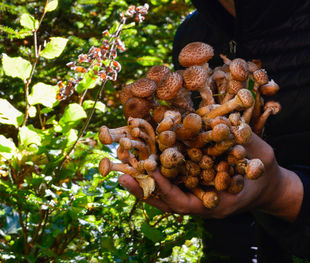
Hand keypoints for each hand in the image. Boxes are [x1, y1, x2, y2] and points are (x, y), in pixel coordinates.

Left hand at [119, 133, 303, 220]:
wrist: (263, 182)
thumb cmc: (263, 176)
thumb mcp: (260, 164)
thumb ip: (244, 150)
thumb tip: (225, 126)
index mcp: (210, 204)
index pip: (181, 201)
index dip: (165, 187)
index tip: (150, 171)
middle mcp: (195, 198)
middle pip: (163, 197)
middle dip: (143, 187)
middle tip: (121, 175)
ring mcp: (192, 188)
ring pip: (162, 186)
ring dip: (142, 174)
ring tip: (123, 160)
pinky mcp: (191, 175)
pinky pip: (170, 172)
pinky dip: (156, 162)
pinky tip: (142, 148)